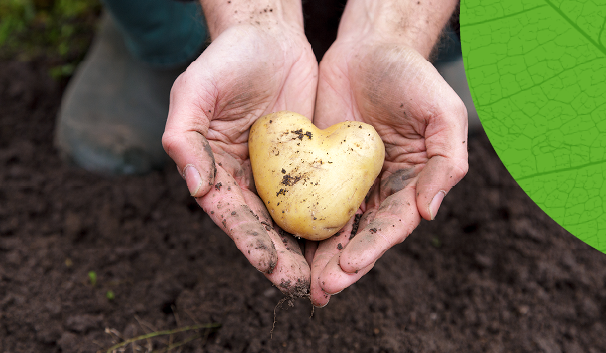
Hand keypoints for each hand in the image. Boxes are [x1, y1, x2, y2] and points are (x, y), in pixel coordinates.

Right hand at [163, 15, 317, 295]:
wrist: (267, 36)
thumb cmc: (225, 61)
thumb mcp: (194, 92)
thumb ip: (184, 138)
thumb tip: (196, 188)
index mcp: (215, 171)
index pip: (232, 215)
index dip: (250, 242)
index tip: (270, 267)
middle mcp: (245, 179)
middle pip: (264, 227)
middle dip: (282, 259)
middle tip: (304, 286)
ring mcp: (278, 174)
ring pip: (293, 219)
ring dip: (307, 249)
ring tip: (325, 277)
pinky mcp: (307, 162)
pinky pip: (319, 194)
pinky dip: (328, 217)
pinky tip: (346, 238)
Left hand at [308, 0, 467, 306]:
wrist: (370, 48)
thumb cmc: (412, 77)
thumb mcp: (442, 114)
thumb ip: (445, 163)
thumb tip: (429, 213)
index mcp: (411, 185)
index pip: (391, 225)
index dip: (372, 248)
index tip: (349, 266)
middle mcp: (379, 191)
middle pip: (359, 235)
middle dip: (340, 265)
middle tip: (320, 289)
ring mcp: (347, 181)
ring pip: (331, 226)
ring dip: (316, 255)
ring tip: (300, 281)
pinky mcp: (319, 167)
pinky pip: (306, 197)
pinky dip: (297, 221)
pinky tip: (282, 241)